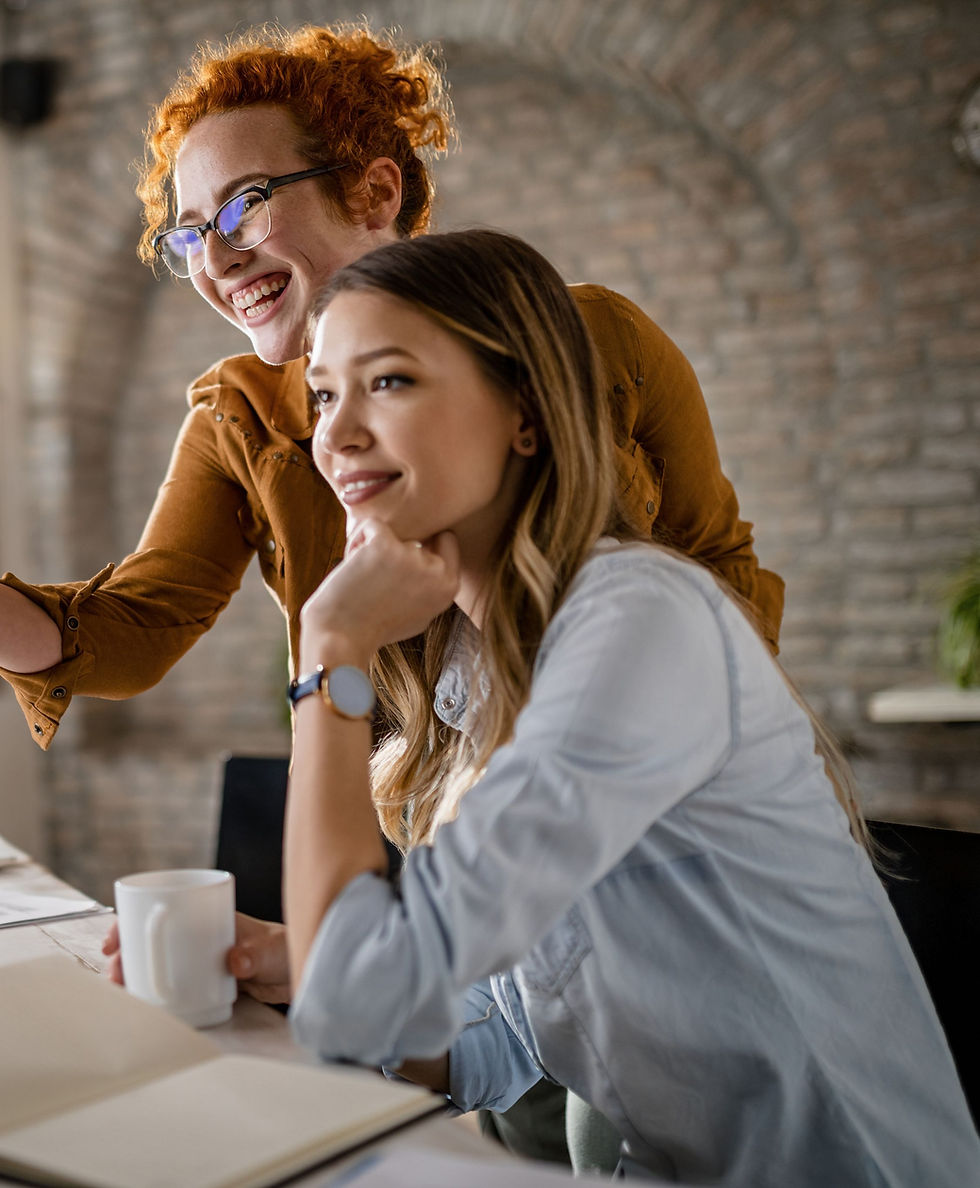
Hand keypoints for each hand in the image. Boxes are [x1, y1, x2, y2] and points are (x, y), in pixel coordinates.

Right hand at [101, 912, 291, 1004]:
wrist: (302, 968)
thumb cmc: (285, 949)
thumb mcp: (271, 950)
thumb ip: (254, 956)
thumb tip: (234, 962)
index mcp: (209, 915)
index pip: (164, 909)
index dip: (133, 921)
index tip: (115, 940)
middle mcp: (200, 934)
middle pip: (154, 938)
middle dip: (128, 953)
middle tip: (115, 973)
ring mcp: (201, 957)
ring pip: (160, 962)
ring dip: (139, 973)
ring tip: (125, 990)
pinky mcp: (206, 980)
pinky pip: (175, 982)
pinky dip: (157, 989)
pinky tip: (146, 1002)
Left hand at [299, 520, 459, 664]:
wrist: (342, 638)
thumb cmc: (375, 628)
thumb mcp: (420, 613)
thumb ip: (430, 586)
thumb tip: (430, 553)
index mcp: (449, 587)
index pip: (446, 540)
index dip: (423, 544)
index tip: (400, 561)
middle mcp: (436, 571)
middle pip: (414, 538)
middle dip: (394, 550)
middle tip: (377, 579)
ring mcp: (412, 556)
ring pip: (392, 531)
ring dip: (372, 547)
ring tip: (361, 577)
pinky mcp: (385, 545)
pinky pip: (371, 525)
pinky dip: (356, 539)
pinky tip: (350, 564)